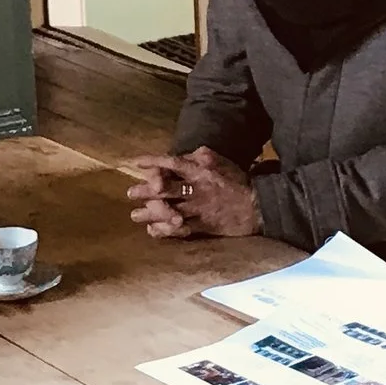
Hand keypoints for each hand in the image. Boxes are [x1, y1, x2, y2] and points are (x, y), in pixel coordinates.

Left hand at [126, 147, 258, 241]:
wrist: (256, 206)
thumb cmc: (236, 181)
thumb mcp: (220, 161)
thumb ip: (201, 155)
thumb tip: (184, 154)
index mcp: (200, 171)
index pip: (172, 163)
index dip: (153, 162)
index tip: (137, 162)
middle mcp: (196, 190)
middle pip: (165, 189)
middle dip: (145, 191)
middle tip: (130, 193)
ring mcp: (199, 209)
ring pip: (169, 211)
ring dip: (149, 213)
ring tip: (134, 215)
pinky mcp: (203, 225)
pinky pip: (180, 229)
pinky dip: (165, 230)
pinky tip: (153, 230)